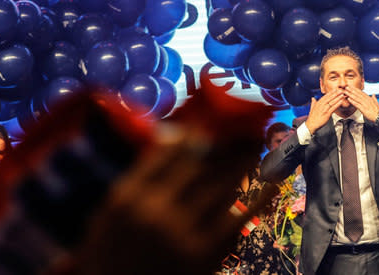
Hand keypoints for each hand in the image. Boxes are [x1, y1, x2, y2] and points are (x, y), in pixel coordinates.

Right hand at [58, 124, 276, 274]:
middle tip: (244, 127)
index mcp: (128, 196)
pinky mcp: (204, 253)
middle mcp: (155, 208)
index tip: (210, 122)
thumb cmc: (111, 256)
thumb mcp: (108, 216)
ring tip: (255, 146)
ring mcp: (181, 231)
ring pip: (219, 186)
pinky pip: (236, 219)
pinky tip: (271, 185)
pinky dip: (256, 200)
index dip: (192, 134)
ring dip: (241, 163)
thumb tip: (167, 143)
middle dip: (224, 142)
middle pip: (198, 165)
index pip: (166, 154)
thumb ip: (136, 180)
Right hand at [305, 89, 344, 133]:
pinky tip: (341, 101)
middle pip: (330, 98)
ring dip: (338, 98)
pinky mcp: (327, 114)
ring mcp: (324, 109)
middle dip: (336, 94)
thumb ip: (313, 102)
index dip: (331, 92)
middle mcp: (321, 105)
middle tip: (341, 90)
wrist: (311, 124)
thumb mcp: (312, 108)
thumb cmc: (312, 117)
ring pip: (332, 102)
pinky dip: (337, 104)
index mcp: (318, 103)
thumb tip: (313, 98)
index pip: (325, 96)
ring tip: (343, 95)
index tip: (335, 89)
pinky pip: (333, 108)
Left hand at [344, 86, 378, 123]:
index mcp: (369, 99)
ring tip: (345, 92)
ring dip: (350, 94)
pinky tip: (348, 99)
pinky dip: (353, 101)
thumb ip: (374, 99)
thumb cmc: (378, 112)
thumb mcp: (376, 104)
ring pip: (356, 98)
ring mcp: (365, 104)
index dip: (356, 89)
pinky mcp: (364, 109)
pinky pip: (357, 104)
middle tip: (346, 86)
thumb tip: (373, 94)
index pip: (361, 92)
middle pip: (358, 94)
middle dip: (352, 90)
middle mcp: (367, 100)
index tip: (351, 86)